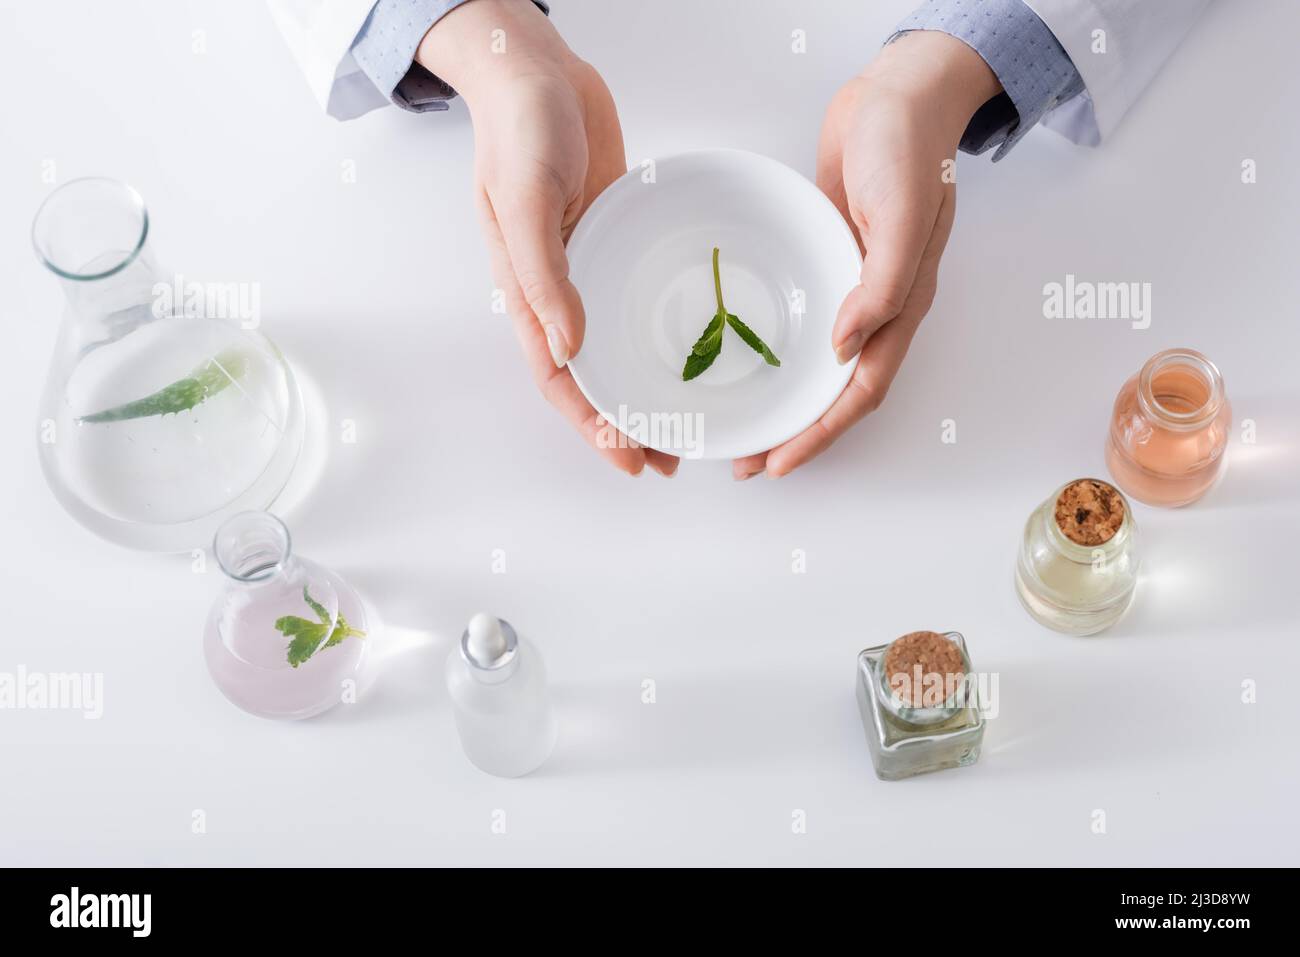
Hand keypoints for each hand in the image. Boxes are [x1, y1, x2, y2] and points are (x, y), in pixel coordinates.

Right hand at [419, 0, 677, 476]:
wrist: (539, 69)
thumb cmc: (521, 129)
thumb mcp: (526, 199)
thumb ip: (544, 273)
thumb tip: (568, 347)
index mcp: (526, 291)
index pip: (558, 378)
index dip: (592, 425)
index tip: (630, 460)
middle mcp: (559, 289)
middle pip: (592, 375)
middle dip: (625, 424)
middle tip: (672, 458)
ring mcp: (590, 266)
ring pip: (617, 346)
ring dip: (645, 386)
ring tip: (684, 423)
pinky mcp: (616, 238)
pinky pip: (637, 299)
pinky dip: (655, 332)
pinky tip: (689, 346)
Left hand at [733, 31, 1000, 479]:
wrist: (894, 93)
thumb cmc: (907, 147)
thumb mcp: (902, 215)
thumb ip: (881, 284)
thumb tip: (845, 348)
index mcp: (902, 303)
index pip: (862, 388)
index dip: (822, 431)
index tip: (781, 461)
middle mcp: (876, 304)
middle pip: (836, 388)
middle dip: (797, 431)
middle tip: (748, 461)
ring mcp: (849, 284)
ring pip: (818, 362)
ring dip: (786, 399)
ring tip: (744, 423)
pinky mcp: (826, 259)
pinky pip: (803, 320)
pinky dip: (781, 349)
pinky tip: (750, 357)